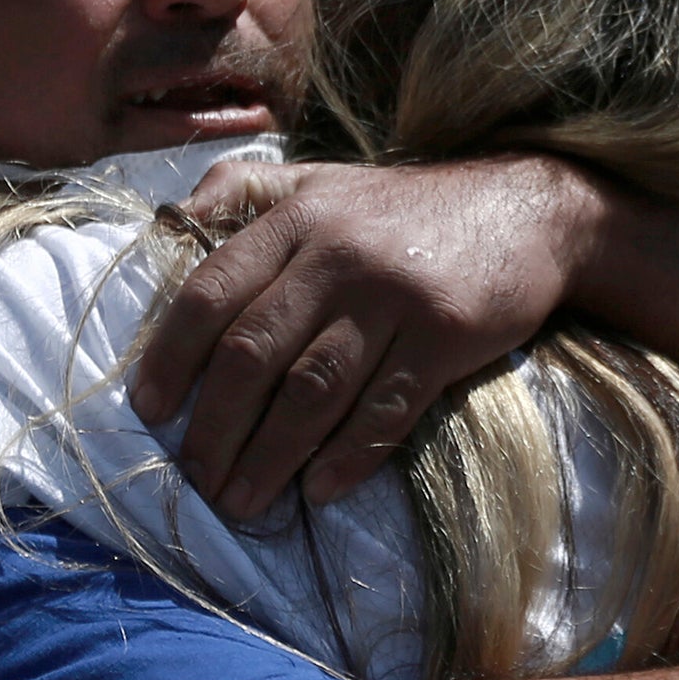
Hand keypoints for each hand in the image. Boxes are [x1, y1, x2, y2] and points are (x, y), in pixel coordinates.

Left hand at [128, 154, 605, 519]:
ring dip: (269, 457)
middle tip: (196, 478)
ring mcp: (393, 298)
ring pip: (312, 391)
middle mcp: (338, 254)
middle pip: (254, 353)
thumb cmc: (406, 207)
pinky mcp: (444, 337)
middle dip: (215, 427)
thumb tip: (164, 219)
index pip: (211, 292)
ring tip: (243, 501)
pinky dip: (346, 458)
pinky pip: (384, 411)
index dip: (172, 356)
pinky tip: (319, 490)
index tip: (150, 410)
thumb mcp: (321, 178)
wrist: (528, 209)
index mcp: (296, 217)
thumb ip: (243, 188)